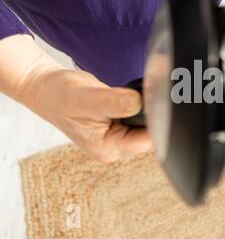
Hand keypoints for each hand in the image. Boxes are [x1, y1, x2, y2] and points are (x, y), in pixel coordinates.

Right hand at [23, 68, 152, 162]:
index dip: (157, 122)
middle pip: (150, 134)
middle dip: (155, 115)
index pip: (146, 142)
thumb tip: (138, 103)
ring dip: (148, 109)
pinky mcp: (121, 124)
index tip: (159, 102)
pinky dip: (142, 105)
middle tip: (152, 93)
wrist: (50, 90)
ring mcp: (119, 136)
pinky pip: (140, 117)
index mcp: (108, 148)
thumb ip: (112, 102)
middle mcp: (116, 146)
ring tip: (138, 93)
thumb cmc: (61, 96)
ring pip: (147, 125)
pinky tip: (134, 94)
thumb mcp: (85, 98)